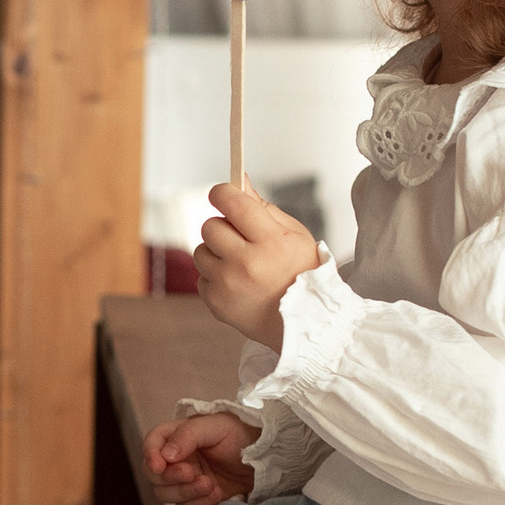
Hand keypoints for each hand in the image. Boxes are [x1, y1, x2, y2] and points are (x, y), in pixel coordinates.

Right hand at [144, 410, 257, 504]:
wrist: (267, 457)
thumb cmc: (241, 434)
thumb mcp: (216, 426)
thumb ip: (188, 435)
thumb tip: (166, 454)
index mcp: (177, 436)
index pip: (152, 444)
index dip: (150, 455)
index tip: (160, 466)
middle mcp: (177, 459)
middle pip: (155, 475)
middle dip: (171, 478)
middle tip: (192, 474)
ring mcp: (186, 480)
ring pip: (166, 494)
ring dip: (185, 492)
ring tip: (210, 484)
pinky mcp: (198, 498)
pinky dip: (198, 504)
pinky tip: (217, 494)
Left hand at [194, 181, 320, 352]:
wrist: (304, 323)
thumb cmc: (301, 274)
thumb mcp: (294, 234)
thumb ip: (263, 207)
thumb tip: (239, 180)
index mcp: (271, 242)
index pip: (232, 202)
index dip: (223, 193)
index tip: (224, 195)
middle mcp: (246, 263)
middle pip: (210, 225)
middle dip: (223, 227)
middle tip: (240, 238)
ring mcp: (228, 285)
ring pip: (200, 250)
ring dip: (216, 253)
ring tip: (241, 265)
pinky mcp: (215, 302)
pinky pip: (201, 276)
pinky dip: (215, 277)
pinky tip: (237, 284)